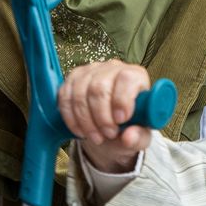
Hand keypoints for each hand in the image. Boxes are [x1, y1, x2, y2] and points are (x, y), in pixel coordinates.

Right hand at [57, 58, 155, 172]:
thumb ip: (138, 137)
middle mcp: (113, 68)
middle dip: (102, 117)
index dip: (122, 100)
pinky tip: (81, 130)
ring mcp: (91, 71)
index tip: (120, 121)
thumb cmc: (129, 126)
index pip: (127, 78)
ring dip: (86, 121)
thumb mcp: (140, 136)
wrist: (110, 127)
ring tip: (96, 137)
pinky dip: (71, 118)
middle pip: (99, 87)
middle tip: (108, 135)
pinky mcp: (73, 78)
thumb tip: (129, 137)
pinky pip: (65, 97)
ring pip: (80, 93)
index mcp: (136, 76)